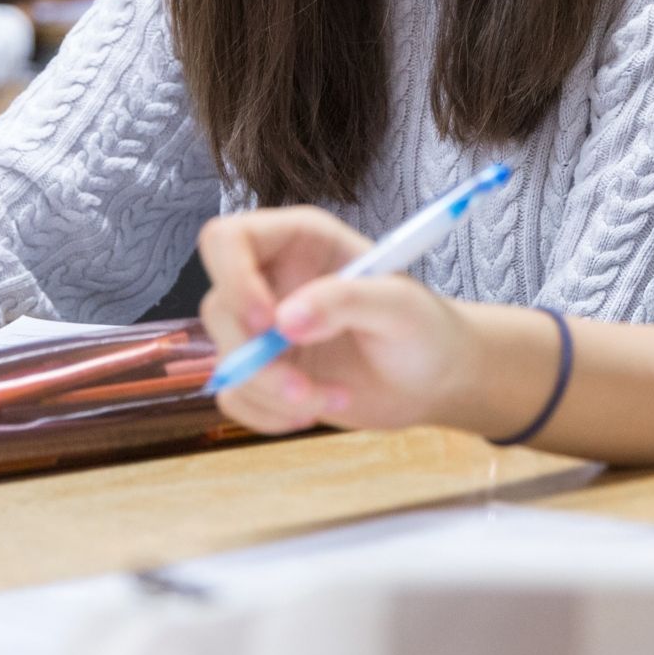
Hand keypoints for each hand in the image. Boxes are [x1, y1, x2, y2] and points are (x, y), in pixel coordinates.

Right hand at [195, 208, 478, 436]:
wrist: (435, 379)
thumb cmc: (424, 327)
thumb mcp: (397, 305)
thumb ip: (344, 300)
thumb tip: (284, 322)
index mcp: (299, 241)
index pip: (227, 240)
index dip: (233, 276)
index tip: (267, 322)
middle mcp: (271, 279)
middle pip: (218, 308)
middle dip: (258, 359)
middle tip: (305, 388)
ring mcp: (264, 329)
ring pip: (227, 359)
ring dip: (272, 393)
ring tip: (336, 398)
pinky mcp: (264, 372)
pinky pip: (236, 396)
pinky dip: (268, 415)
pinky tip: (315, 411)